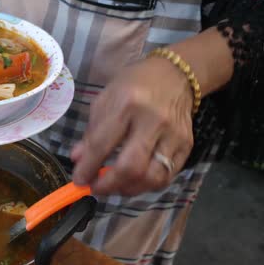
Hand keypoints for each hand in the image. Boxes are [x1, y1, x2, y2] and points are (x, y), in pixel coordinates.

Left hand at [70, 56, 194, 195]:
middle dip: (109, 185)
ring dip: (129, 189)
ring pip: (152, 177)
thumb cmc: (133, 86)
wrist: (174, 75)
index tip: (79, 180)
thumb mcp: (105, 100)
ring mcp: (173, 135)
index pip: (103, 145)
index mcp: (126, 104)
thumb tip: (78, 160)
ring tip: (115, 187)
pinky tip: (134, 182)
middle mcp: (153, 120)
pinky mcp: (186, 145)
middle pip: (131, 167)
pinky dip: (147, 185)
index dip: (88, 168)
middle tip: (96, 188)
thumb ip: (91, 132)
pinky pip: (167, 177)